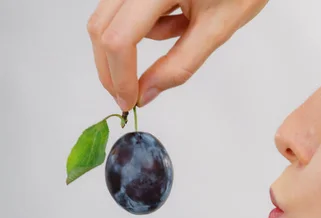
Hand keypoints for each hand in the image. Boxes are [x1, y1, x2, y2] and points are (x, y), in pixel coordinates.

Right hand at [87, 0, 268, 110]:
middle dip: (112, 67)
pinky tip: (178, 19)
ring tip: (182, 32)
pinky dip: (143, 26)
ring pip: (109, 18)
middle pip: (102, 28)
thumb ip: (179, 64)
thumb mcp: (215, 30)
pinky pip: (125, 8)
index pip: (120, 38)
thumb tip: (145, 93)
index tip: (128, 102)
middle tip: (129, 94)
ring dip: (131, 43)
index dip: (119, 76)